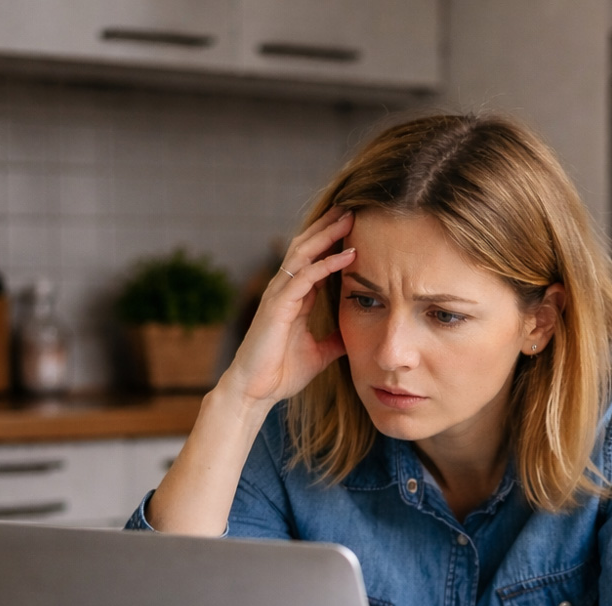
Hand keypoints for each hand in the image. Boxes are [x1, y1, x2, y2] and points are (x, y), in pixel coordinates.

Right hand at [221, 208, 356, 406]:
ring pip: (304, 254)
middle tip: (353, 208)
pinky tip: (348, 255)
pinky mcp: (277, 306)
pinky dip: (326, 264)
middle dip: (329, 227)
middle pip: (307, 247)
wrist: (256, 391)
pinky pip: (304, 277)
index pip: (313, 259)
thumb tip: (355, 337)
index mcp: (294, 298)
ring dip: (328, 235)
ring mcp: (279, 295)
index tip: (354, 226)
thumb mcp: (320, 353)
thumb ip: (335, 340)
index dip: (331, 241)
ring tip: (351, 218)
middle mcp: (285, 290)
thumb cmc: (282, 373)